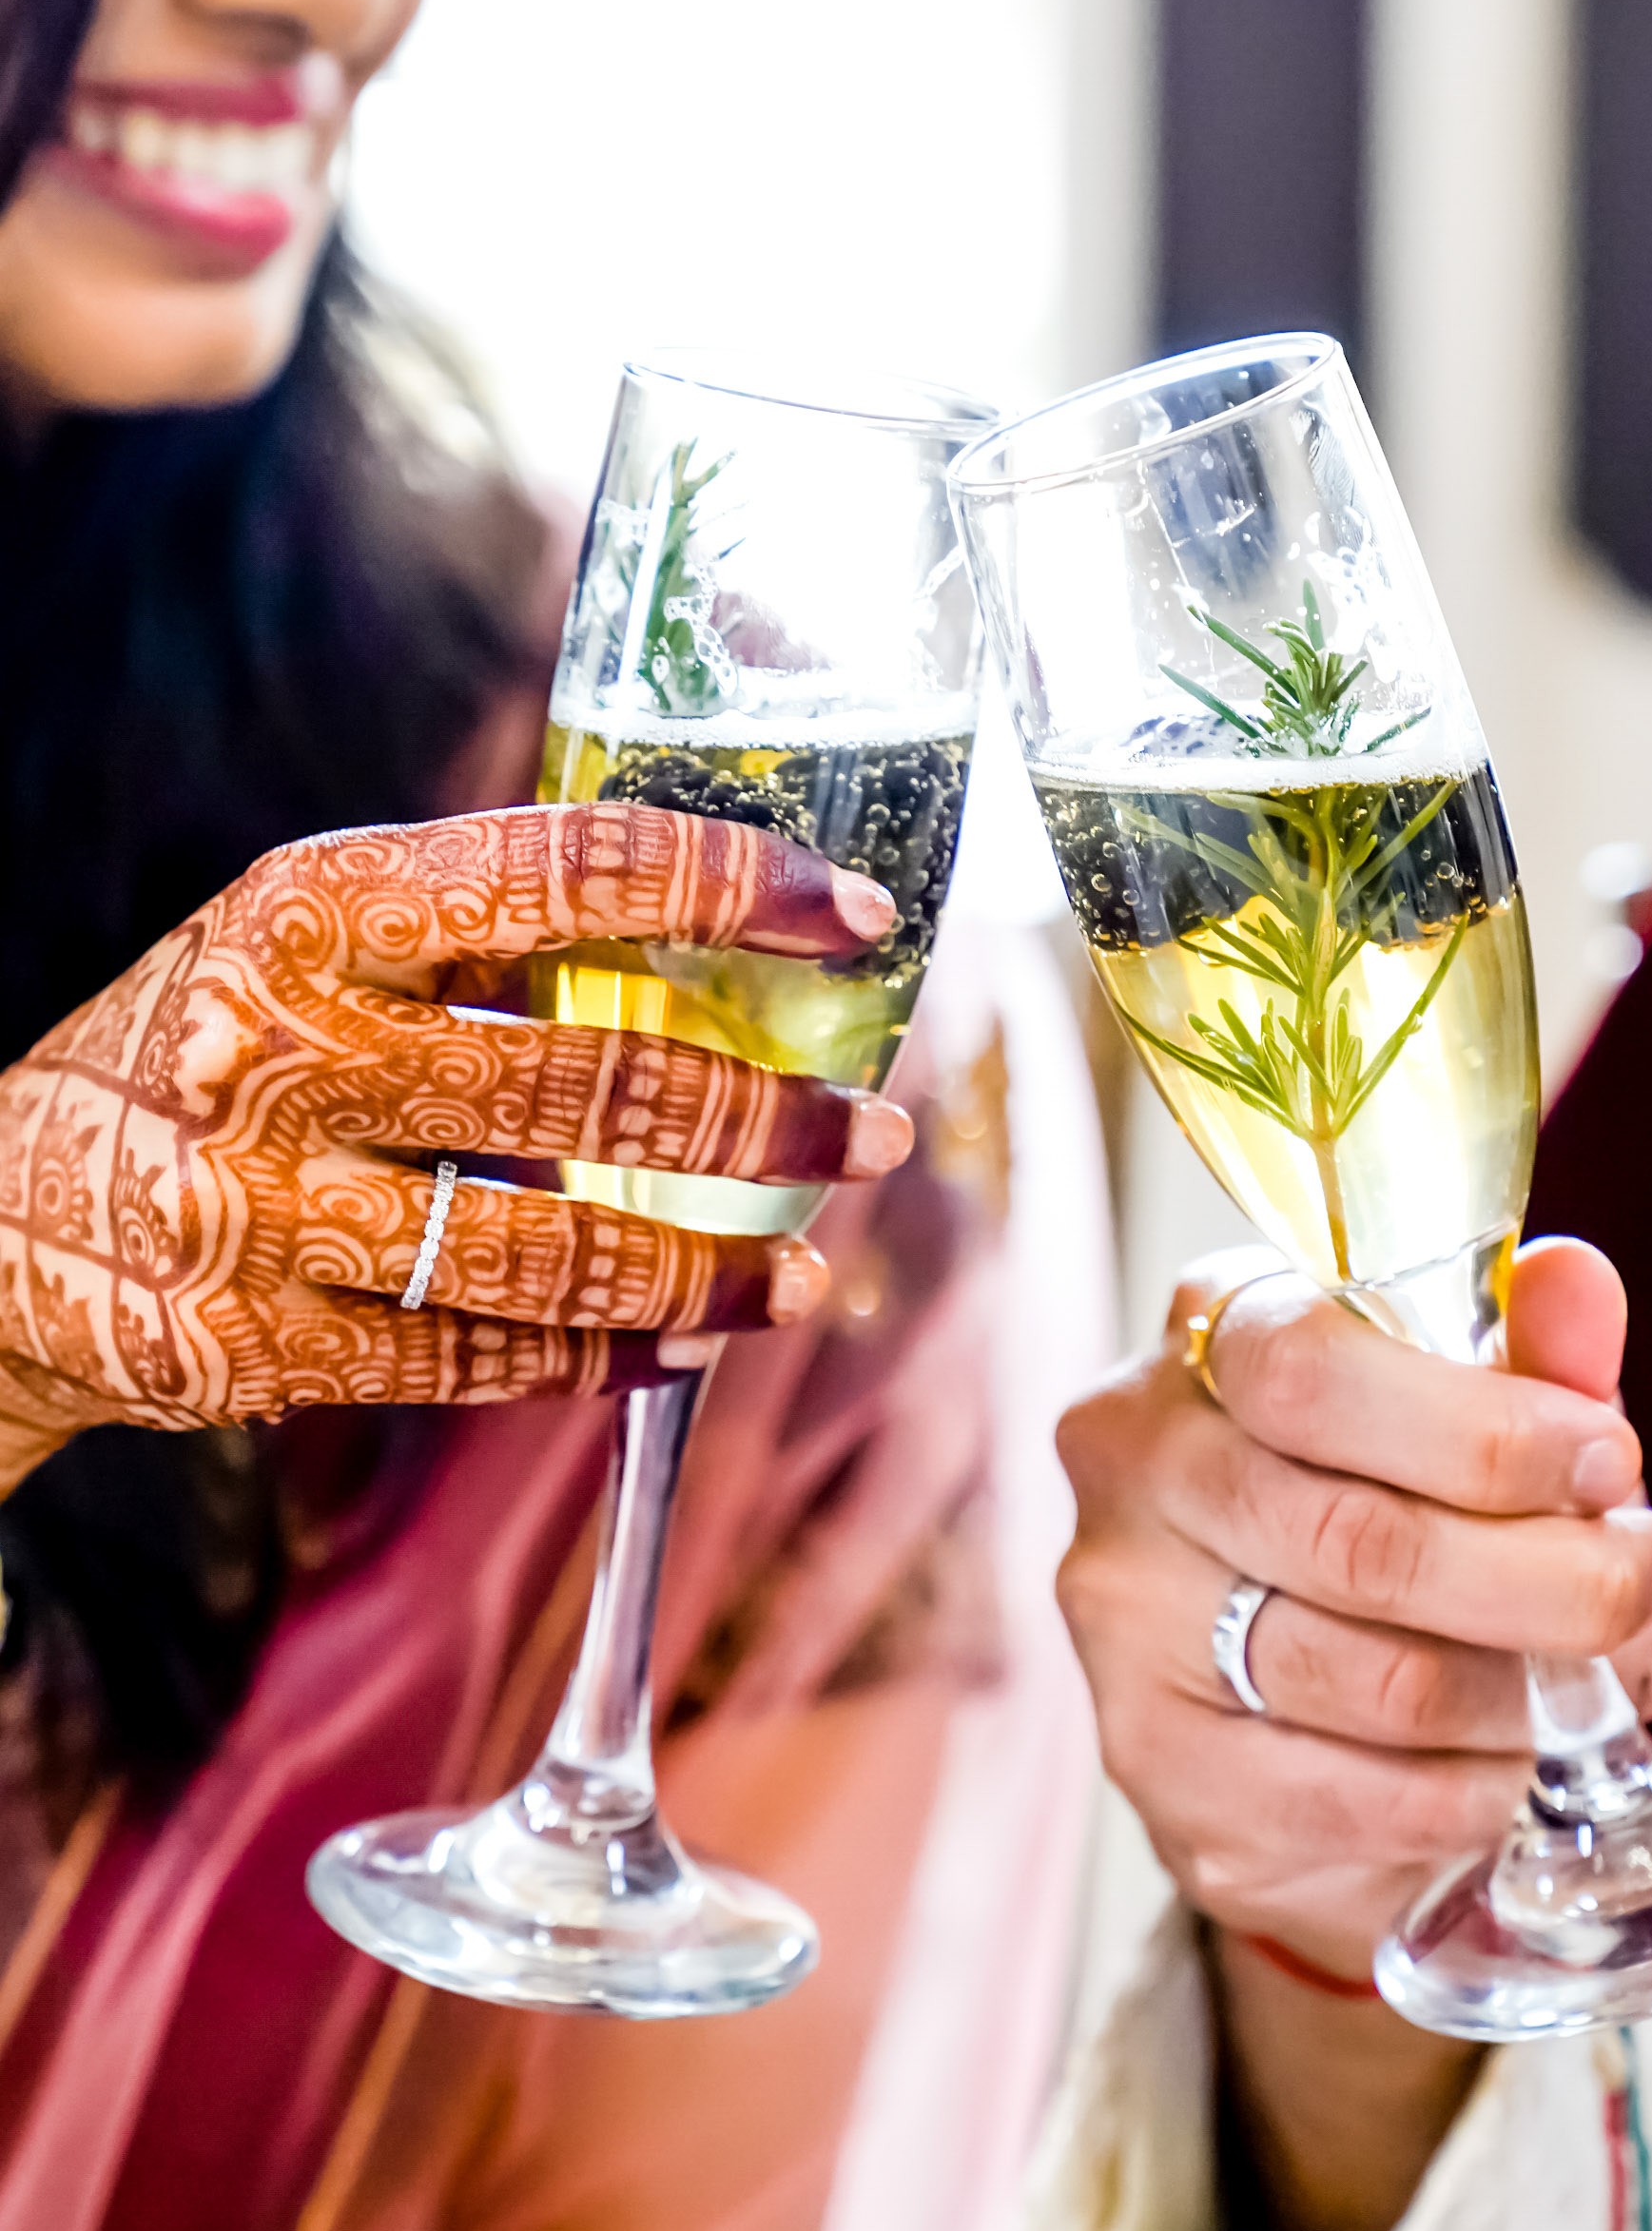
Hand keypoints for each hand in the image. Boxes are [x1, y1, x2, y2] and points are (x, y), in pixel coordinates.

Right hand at [0, 804, 909, 1493]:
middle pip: (591, 1080)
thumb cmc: (195, 1050)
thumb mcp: (292, 938)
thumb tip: (710, 920)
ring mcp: (270, 1207)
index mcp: (307, 910)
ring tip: (807, 1274)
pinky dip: (602, 1361)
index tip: (855, 916)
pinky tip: (686, 1349)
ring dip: (711, 1267)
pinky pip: (479, 1359)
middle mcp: (286, 1046)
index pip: (565, 870)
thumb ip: (468, 928)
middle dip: (769, 1118)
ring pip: (554, 1247)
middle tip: (878, 1136)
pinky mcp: (262, 1343)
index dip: (733, 883)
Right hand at [1056, 1240, 1651, 1983]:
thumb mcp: (1459, 1399)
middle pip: (1360, 1542)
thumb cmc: (1376, 1492)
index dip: (1484, 1428)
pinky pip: (1359, 1803)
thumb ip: (1522, 1344)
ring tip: (1615, 1672)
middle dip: (1550, 1576)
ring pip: (1376, 1684)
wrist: (1266, 1671)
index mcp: (1199, 1344)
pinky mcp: (1162, 1779)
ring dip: (1532, 1694)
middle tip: (1645, 1581)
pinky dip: (1477, 1789)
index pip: (1311, 1372)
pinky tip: (1525, 1760)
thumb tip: (1576, 1285)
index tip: (1609, 1461)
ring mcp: (1127, 1637)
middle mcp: (1134, 1480)